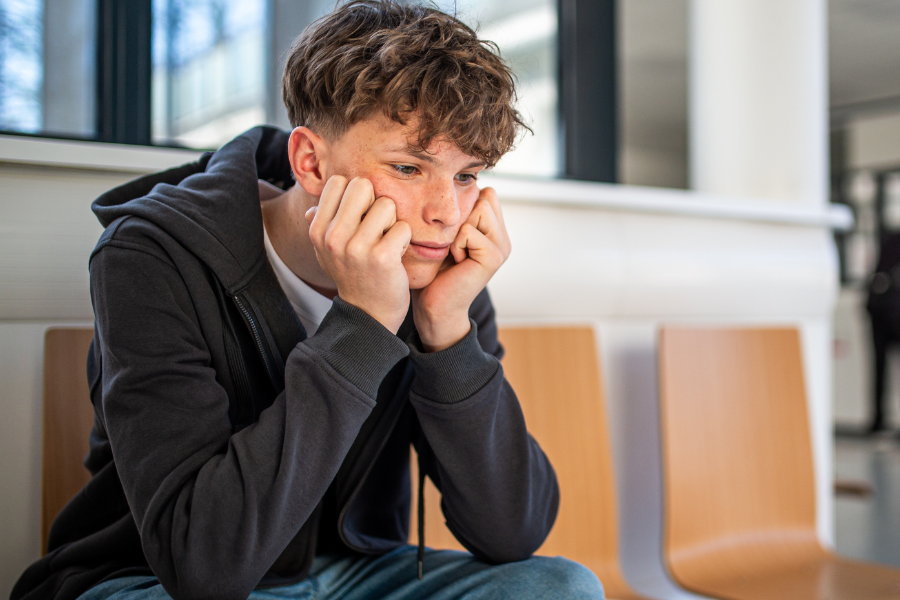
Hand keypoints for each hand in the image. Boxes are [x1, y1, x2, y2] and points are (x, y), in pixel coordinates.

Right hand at [307, 176, 411, 332]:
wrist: (368, 313)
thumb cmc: (352, 273)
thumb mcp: (327, 250)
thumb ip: (322, 222)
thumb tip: (315, 203)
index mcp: (317, 230)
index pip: (339, 182)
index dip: (355, 196)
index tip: (358, 218)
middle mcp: (333, 237)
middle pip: (363, 185)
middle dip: (374, 202)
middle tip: (375, 227)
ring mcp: (357, 248)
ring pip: (387, 204)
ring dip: (391, 222)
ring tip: (385, 242)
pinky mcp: (383, 258)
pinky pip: (403, 227)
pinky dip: (404, 240)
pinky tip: (395, 255)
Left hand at [413, 187, 510, 350]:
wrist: (434, 304)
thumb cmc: (433, 269)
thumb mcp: (446, 233)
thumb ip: (459, 212)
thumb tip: (459, 182)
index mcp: (494, 229)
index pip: (486, 192)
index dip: (463, 207)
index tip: (454, 235)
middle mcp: (503, 237)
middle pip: (484, 196)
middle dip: (461, 217)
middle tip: (454, 246)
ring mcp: (502, 247)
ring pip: (479, 209)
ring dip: (458, 230)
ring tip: (455, 253)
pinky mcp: (494, 257)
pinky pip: (469, 231)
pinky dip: (455, 244)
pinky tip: (456, 262)